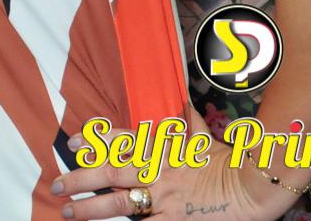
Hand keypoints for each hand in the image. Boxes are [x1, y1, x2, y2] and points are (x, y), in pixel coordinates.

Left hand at [50, 107, 291, 219]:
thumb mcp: (204, 136)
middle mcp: (156, 171)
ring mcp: (163, 197)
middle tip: (57, 182)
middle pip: (110, 173)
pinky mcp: (174, 220)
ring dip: (90, 207)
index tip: (71, 144)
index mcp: (160, 148)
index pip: (120, 142)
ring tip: (67, 210)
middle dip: (80, 177)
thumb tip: (180, 103)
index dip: (93, 142)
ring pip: (118, 203)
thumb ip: (186, 121)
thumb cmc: (229, 160)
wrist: (254, 184)